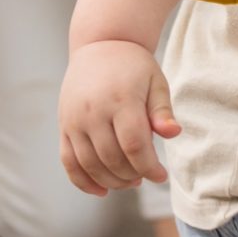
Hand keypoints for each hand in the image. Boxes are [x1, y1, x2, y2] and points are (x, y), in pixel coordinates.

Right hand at [60, 40, 178, 195]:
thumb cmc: (134, 67)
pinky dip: (82, 181)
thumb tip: (173, 133)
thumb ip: (163, 110)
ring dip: (112, 181)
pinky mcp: (64, 125)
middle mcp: (93, 110)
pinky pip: (68, 161)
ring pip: (90, 164)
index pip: (134, 145)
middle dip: (133, 175)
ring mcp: (74, 119)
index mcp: (120, 98)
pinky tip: (101, 191)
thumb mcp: (156, 82)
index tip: (161, 176)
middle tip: (146, 177)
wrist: (100, 45)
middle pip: (112, 158)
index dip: (149, 167)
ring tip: (130, 181)